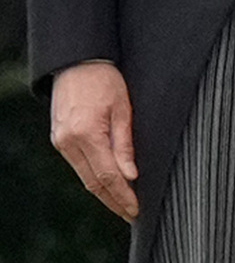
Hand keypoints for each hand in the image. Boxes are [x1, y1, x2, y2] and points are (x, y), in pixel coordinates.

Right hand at [50, 61, 138, 221]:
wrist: (77, 61)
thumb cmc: (105, 78)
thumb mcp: (123, 106)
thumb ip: (125, 143)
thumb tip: (130, 175)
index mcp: (87, 134)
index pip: (107, 175)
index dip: (122, 195)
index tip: (135, 208)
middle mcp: (69, 142)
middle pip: (93, 182)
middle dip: (113, 200)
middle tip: (130, 213)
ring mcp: (61, 142)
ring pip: (84, 177)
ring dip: (103, 192)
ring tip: (122, 203)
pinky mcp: (59, 139)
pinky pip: (78, 165)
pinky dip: (93, 177)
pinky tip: (107, 183)